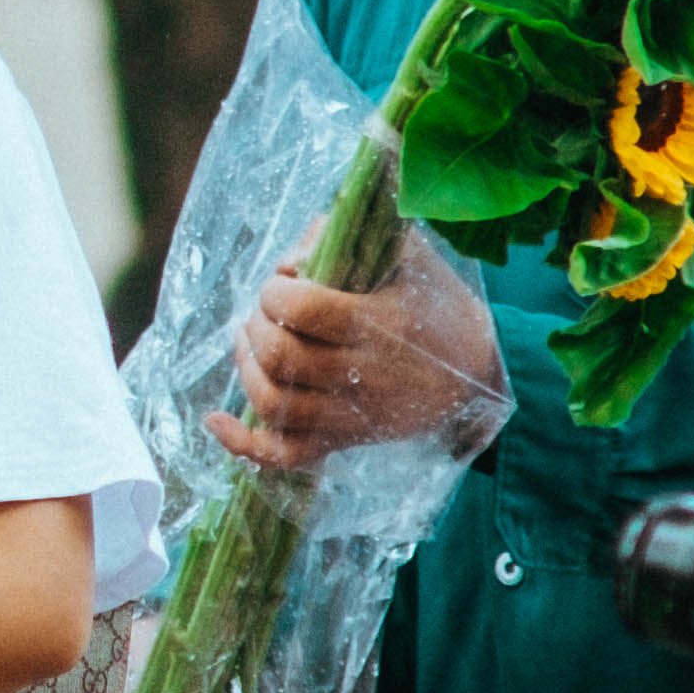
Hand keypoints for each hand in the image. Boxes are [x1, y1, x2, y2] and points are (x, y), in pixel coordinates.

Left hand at [210, 231, 507, 471]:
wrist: (479, 374)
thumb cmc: (436, 305)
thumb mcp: (407, 256)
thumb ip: (348, 237)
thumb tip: (292, 252)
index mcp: (380, 322)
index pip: (300, 310)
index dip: (274, 291)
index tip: (282, 282)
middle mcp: (365, 374)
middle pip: (281, 358)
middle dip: (255, 327)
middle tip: (264, 313)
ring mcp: (353, 415)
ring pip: (274, 405)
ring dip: (245, 369)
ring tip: (248, 342)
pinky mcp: (345, 441)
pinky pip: (286, 455)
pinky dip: (243, 443)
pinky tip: (215, 421)